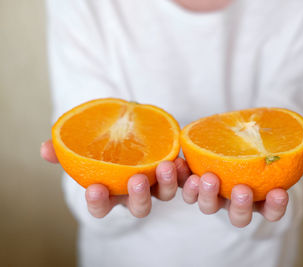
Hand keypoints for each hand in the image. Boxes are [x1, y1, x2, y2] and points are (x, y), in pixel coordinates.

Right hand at [40, 139, 190, 217]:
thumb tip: (44, 149)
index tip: (94, 188)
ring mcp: (156, 186)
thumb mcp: (86, 146)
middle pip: (139, 208)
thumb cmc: (106, 147)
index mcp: (112, 193)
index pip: (102, 207)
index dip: (98, 202)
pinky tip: (182, 160)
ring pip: (164, 195)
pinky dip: (184, 173)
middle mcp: (135, 194)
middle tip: (136, 179)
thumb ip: (66, 149)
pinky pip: (183, 179)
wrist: (133, 135)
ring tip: (166, 165)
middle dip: (138, 196)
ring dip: (167, 183)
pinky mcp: (174, 173)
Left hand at [180, 140, 302, 227]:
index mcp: (257, 195)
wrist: (223, 133)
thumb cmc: (253, 142)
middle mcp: (234, 200)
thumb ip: (295, 145)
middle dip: (240, 206)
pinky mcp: (191, 181)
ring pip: (208, 205)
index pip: (270, 210)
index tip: (280, 192)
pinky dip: (178, 179)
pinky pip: (182, 187)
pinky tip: (176, 165)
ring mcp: (212, 193)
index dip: (276, 207)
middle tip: (242, 189)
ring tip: (206, 177)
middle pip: (238, 217)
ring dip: (205, 195)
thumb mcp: (275, 140)